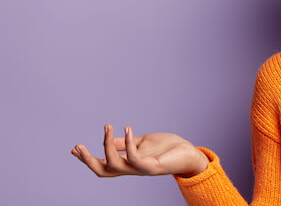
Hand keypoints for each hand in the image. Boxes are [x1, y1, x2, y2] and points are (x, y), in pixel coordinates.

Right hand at [71, 124, 208, 177]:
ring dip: (106, 146)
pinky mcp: (152, 167)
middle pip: (102, 171)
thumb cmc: (167, 148)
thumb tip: (107, 140)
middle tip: (77, 146)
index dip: (87, 159)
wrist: (189, 154)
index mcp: (128, 163)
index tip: (73, 149)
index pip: (103, 164)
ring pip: (114, 165)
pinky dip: (128, 143)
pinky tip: (127, 128)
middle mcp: (131, 169)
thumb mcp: (142, 142)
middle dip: (87, 160)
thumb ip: (125, 143)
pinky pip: (134, 157)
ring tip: (107, 127)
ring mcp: (141, 169)